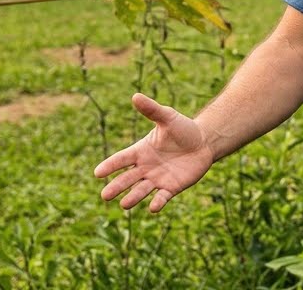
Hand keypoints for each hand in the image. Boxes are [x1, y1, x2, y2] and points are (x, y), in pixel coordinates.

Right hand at [94, 93, 213, 211]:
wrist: (204, 142)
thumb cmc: (183, 128)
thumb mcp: (168, 117)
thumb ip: (152, 110)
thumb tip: (135, 96)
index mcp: (141, 151)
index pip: (121, 159)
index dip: (110, 166)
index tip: (97, 173)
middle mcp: (145, 167)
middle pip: (127, 179)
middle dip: (116, 187)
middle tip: (105, 196)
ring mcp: (157, 179)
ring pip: (141, 190)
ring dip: (133, 197)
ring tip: (124, 204)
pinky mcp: (172, 187)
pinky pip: (162, 197)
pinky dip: (157, 203)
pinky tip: (153, 207)